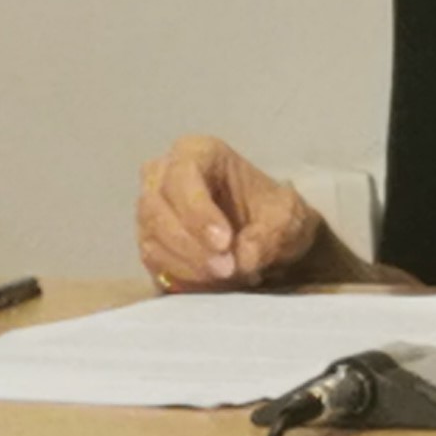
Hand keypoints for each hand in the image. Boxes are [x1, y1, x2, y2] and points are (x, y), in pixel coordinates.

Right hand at [135, 135, 321, 291]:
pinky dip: (180, 275)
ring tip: (224, 277)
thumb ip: (267, 237)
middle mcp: (164, 174)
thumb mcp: (285, 220)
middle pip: (157, 207)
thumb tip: (243, 258)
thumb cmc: (275, 214)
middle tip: (226, 269)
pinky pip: (152, 259)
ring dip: (186, 263)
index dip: (198, 212)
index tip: (224, 243)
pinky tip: (209, 283)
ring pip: (152, 236)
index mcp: (198, 152)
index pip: (182, 175)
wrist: (270, 236)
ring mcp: (151, 208)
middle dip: (191, 244)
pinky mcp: (149, 239)